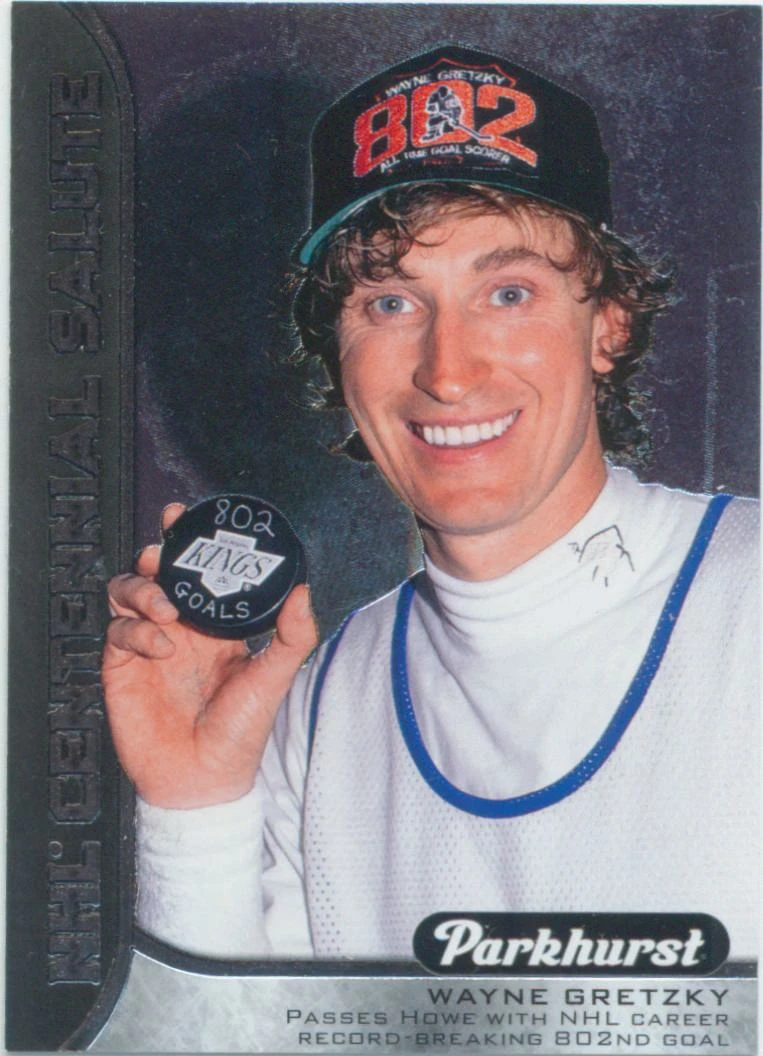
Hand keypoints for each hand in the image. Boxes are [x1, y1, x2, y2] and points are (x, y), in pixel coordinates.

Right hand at [102, 504, 316, 807]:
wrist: (203, 781)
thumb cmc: (240, 733)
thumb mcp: (273, 678)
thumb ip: (292, 636)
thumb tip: (304, 591)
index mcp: (214, 624)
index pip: (199, 571)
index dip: (190, 542)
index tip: (188, 516)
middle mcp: (180, 628)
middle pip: (157, 572)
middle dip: (158, 551)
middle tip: (165, 546)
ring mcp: (149, 644)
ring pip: (129, 592)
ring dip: (143, 588)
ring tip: (165, 605)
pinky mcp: (124, 666)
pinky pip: (119, 631)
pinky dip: (136, 630)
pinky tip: (161, 646)